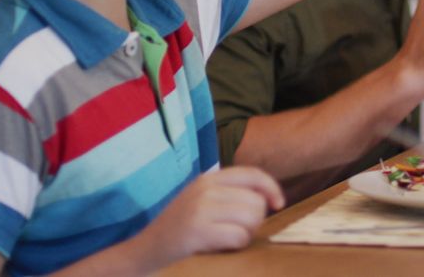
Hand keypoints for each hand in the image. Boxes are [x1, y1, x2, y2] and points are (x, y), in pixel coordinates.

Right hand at [133, 166, 284, 266]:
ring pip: (251, 218)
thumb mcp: (202, 201)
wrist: (144, 250)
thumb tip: (269, 197)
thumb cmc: (180, 229)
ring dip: (246, 234)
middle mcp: (204, 188)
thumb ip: (229, 194)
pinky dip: (236, 245)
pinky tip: (220, 247)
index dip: (271, 188)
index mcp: (208, 178)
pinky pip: (239, 236)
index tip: (278, 204)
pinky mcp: (197, 231)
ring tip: (226, 239)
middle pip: (256, 201)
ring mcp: (200, 209)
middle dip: (254, 221)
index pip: (252, 174)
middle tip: (235, 231)